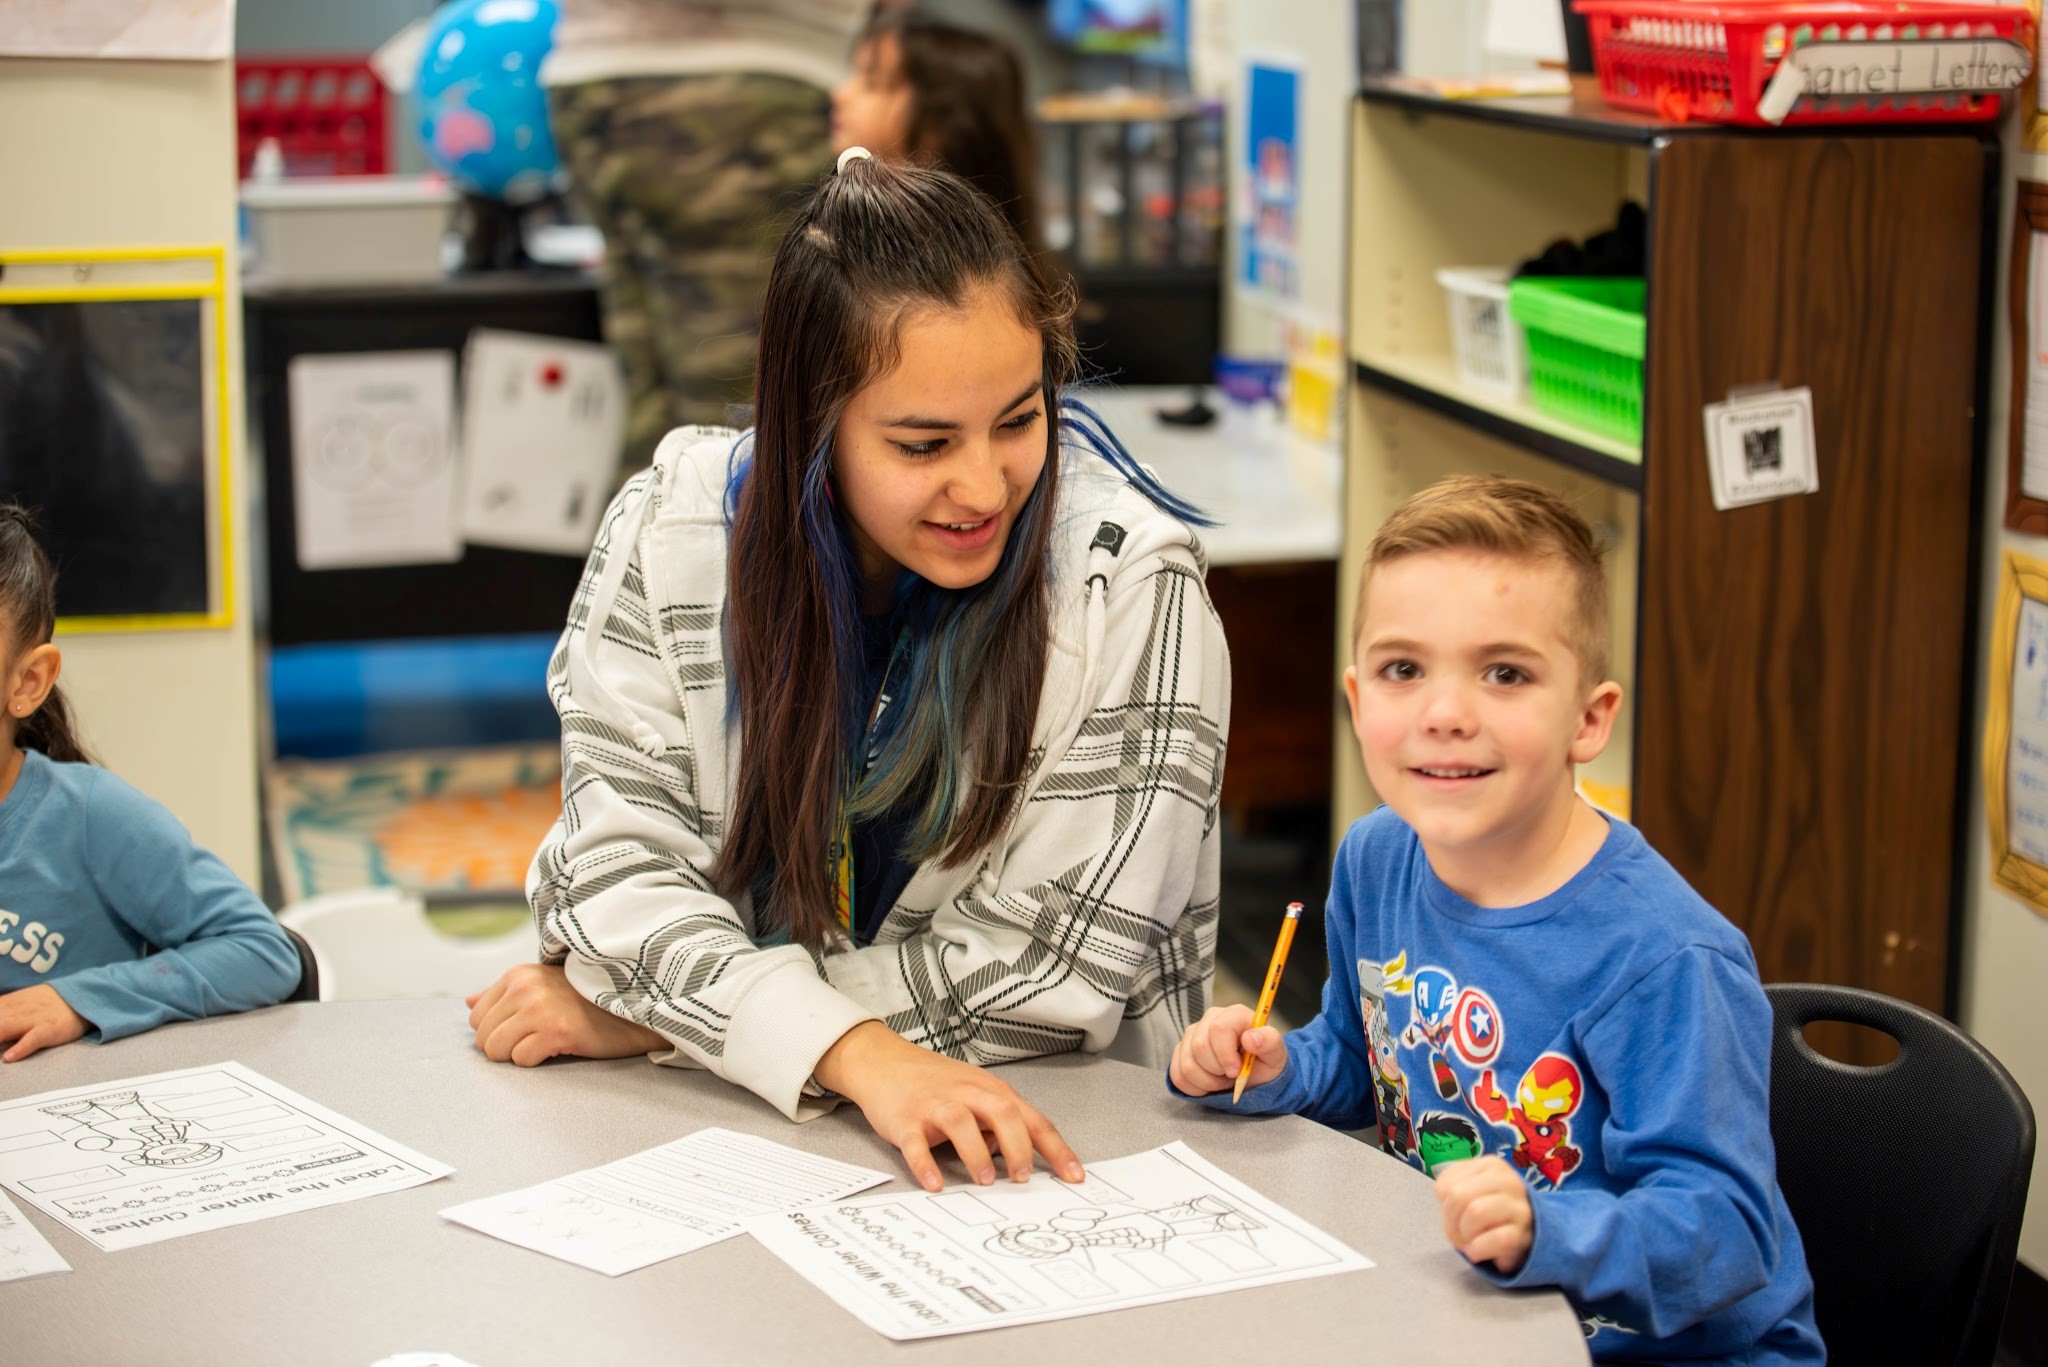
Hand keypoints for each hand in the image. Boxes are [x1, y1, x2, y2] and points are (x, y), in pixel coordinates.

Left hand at [0, 984, 87, 1061]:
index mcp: (9, 1002)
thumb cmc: (50, 1002)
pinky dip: (19, 1048)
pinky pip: (32, 1039)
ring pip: (3, 1028)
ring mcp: (32, 1019)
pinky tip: (8, 1057)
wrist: (86, 994)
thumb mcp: (22, 999)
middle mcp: (16, 1010)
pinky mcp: (49, 1030)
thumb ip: (4, 1008)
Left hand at [465, 962, 667, 1066]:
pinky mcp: (555, 1031)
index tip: (524, 1028)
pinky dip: (537, 1061)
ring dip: (519, 1054)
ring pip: (495, 1050)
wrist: (633, 1005)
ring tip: (546, 1042)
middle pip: (482, 1036)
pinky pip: (521, 1060)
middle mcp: (524, 988)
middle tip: (536, 1038)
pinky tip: (559, 1046)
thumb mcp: (542, 984)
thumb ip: (503, 993)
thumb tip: (469, 1002)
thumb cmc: (587, 998)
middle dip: (505, 1045)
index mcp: (518, 975)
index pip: (476, 1016)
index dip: (496, 1029)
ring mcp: (539, 1009)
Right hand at [815, 1021, 1085, 1192]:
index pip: (1032, 1120)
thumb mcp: (975, 1096)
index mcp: (991, 1091)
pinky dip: (925, 1164)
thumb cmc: (934, 1083)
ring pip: (962, 1123)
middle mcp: (967, 1094)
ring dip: (977, 1153)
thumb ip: (998, 1124)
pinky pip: (915, 1143)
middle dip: (1018, 1147)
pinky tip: (934, 1184)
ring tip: (986, 1181)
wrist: (883, 1061)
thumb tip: (1012, 1157)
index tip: (1074, 1176)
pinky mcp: (905, 1119)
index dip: (1056, 1149)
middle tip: (1024, 1179)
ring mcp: (935, 1105)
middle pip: (1003, 1113)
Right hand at [1169, 1004, 1287, 1096]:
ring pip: (1187, 1064)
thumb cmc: (1265, 1063)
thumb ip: (1269, 1042)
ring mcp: (1192, 1034)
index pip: (1218, 1029)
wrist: (1254, 1077)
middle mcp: (1210, 1019)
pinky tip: (1209, 1084)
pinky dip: (1194, 1088)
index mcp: (1234, 1014)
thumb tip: (1251, 1037)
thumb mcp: (1276, 1055)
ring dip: (1207, 1081)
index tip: (1236, 1071)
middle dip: (1217, 1071)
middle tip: (1232, 1076)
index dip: (1225, 1055)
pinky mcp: (1181, 1050)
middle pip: (1199, 1046)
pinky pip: (1177, 1074)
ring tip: (1223, 1080)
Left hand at [1434, 1155, 1534, 1273]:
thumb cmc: (1490, 1213)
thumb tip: (1444, 1192)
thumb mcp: (1470, 1190)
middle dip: (1450, 1221)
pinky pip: (1494, 1240)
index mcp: (1493, 1166)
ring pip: (1475, 1213)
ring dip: (1464, 1235)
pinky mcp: (1524, 1236)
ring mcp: (1521, 1209)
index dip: (1444, 1204)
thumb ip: (1452, 1185)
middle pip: (1458, 1196)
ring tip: (1470, 1241)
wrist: (1528, 1239)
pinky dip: (1477, 1250)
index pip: (1447, 1184)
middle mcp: (1511, 1182)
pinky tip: (1479, 1252)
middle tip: (1459, 1233)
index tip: (1456, 1214)